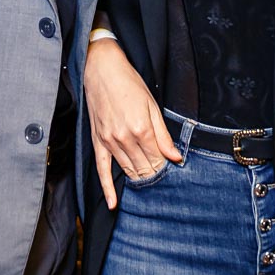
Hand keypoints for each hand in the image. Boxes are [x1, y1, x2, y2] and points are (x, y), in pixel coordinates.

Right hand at [84, 38, 181, 208]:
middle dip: (155, 174)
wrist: (102, 71)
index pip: (158, 159)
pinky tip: (112, 203)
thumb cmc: (129, 84)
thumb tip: (176, 157)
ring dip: (139, 178)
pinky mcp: (98, 142)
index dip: (166, 166)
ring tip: (149, 186)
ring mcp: (109, 142)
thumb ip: (163, 134)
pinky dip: (107, 188)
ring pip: (127, 170)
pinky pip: (101, 169)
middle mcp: (124, 139)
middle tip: (164, 181)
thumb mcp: (152, 105)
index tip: (172, 171)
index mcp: (142, 129)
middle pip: (144, 167)